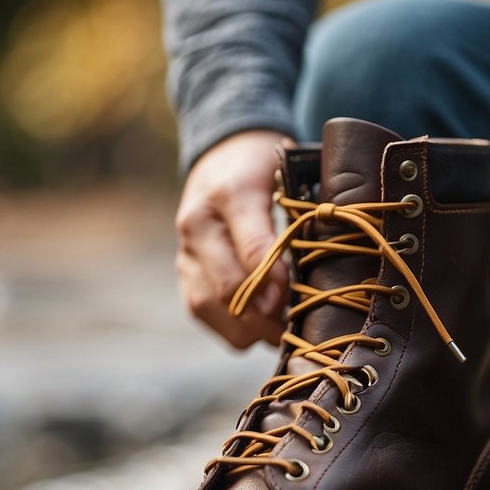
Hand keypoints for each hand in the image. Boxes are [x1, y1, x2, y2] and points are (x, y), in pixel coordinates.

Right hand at [174, 130, 290, 347]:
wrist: (223, 160)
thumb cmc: (265, 171)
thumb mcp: (288, 179)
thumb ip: (296, 220)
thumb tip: (306, 279)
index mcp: (228, 194)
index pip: (253, 250)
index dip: (278, 283)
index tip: (301, 301)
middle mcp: (196, 224)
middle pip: (226, 287)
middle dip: (265, 314)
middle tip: (296, 325)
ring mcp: (185, 250)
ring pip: (209, 307)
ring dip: (247, 327)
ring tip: (280, 329)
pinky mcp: (182, 272)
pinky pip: (201, 312)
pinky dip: (231, 326)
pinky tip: (259, 324)